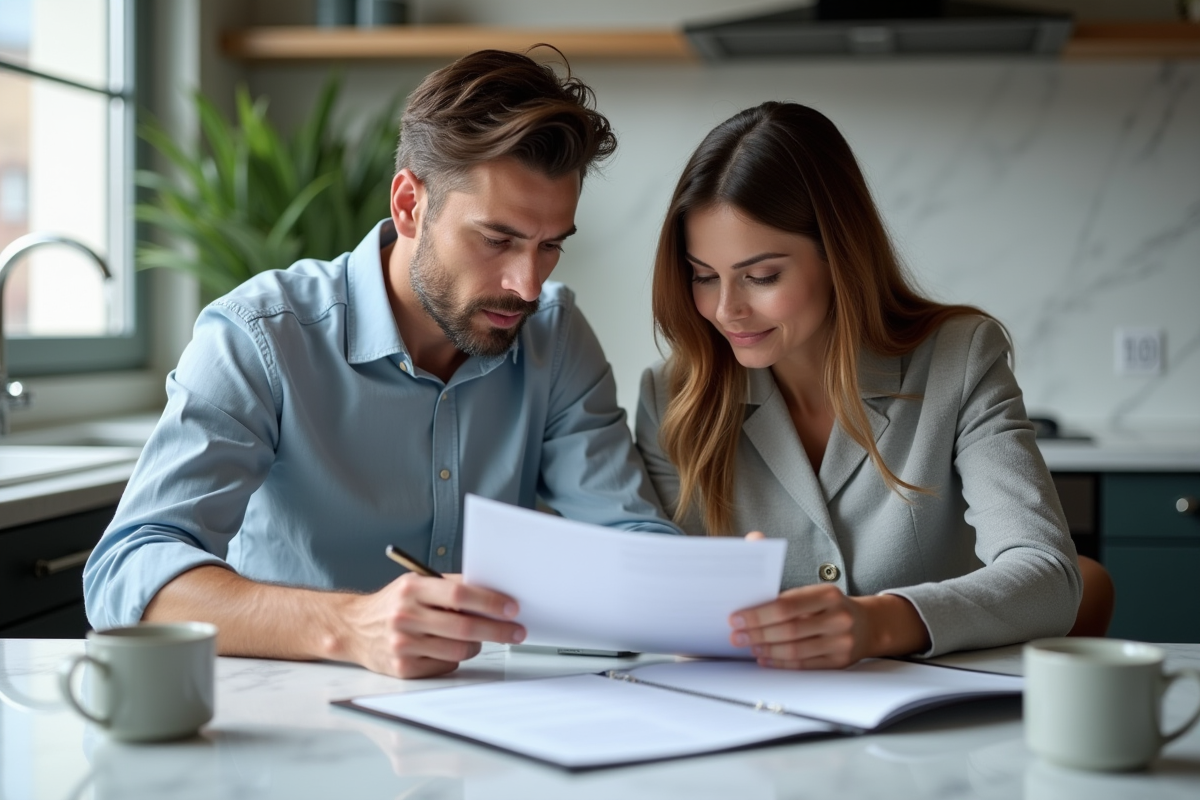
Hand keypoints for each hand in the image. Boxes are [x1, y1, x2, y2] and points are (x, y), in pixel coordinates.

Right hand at [339, 574, 525, 678]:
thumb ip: (450, 587)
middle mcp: (405, 616)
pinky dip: (455, 657)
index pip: (460, 595)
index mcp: (412, 589)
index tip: (511, 608)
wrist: (354, 629)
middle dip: (498, 630)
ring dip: (476, 645)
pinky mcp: (403, 668)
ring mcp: (403, 644)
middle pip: (464, 627)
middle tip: (517, 631)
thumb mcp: (416, 584)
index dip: (490, 602)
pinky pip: (446, 665)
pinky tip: (446, 648)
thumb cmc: (394, 603)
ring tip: (477, 639)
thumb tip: (494, 596)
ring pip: (459, 650)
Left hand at [730, 583, 874, 669]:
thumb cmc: (832, 606)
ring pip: (795, 650)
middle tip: (737, 636)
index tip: (736, 618)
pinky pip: (804, 665)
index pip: (785, 606)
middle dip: (757, 634)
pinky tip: (766, 658)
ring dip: (767, 650)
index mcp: (828, 595)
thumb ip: (788, 598)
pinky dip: (781, 663)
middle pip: (788, 630)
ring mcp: (841, 642)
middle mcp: (837, 618)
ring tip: (749, 646)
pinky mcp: (839, 662)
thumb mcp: (816, 593)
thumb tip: (751, 608)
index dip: (758, 614)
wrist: (868, 625)